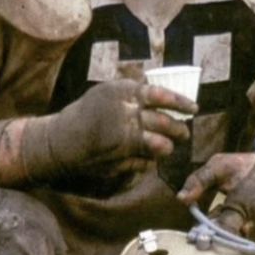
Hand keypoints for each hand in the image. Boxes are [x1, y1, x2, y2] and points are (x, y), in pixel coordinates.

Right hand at [21, 79, 196, 194]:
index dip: (181, 102)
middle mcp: (125, 114)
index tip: (193, 108)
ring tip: (166, 147)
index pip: (161, 95)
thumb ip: (133, 92)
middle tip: (184, 133)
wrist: (60, 141)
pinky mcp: (120, 160)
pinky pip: (146, 163)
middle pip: (165, 123)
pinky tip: (146, 158)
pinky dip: (149, 161)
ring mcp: (123, 139)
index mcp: (123, 93)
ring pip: (160, 145)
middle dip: (179, 130)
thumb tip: (163, 93)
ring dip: (167, 148)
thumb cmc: (86, 114)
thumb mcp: (107, 92)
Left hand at [177, 142, 254, 251]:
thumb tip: (180, 198)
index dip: (209, 237)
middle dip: (215, 240)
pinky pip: (250, 250)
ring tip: (224, 225)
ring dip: (227, 242)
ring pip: (239, 250)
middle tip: (204, 233)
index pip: (225, 229)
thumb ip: (200, 180)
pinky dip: (240, 243)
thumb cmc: (250, 168)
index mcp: (246, 203)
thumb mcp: (222, 165)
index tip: (197, 241)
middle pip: (230, 245)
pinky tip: (238, 229)